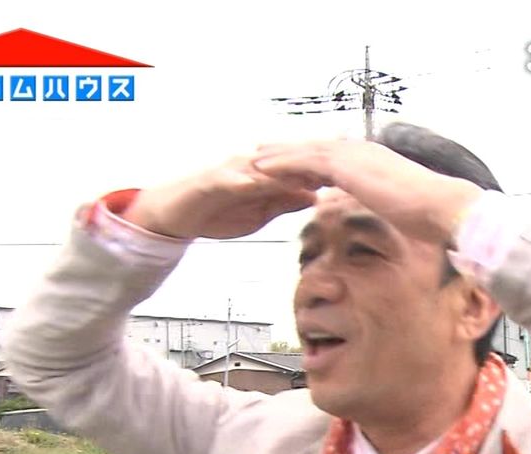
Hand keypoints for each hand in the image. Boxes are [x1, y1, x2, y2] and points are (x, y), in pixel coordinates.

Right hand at [123, 153, 317, 239]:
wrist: (180, 213)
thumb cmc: (219, 210)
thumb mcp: (261, 212)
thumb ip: (285, 202)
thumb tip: (313, 195)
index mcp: (265, 174)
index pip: (298, 168)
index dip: (323, 169)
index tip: (350, 171)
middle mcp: (251, 167)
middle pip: (284, 162)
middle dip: (309, 163)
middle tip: (336, 165)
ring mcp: (232, 171)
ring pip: (261, 168)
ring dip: (281, 169)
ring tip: (303, 174)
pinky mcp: (212, 180)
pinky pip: (229, 179)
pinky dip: (242, 180)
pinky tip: (254, 184)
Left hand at [249, 140, 483, 246]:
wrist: (438, 207)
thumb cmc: (428, 213)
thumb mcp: (401, 207)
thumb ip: (387, 204)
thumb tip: (386, 213)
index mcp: (374, 161)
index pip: (335, 157)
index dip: (311, 160)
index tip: (294, 164)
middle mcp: (362, 152)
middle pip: (316, 148)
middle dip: (289, 151)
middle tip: (264, 152)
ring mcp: (354, 155)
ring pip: (306, 151)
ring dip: (278, 154)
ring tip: (254, 158)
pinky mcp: (345, 165)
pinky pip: (305, 162)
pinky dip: (282, 163)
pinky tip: (263, 169)